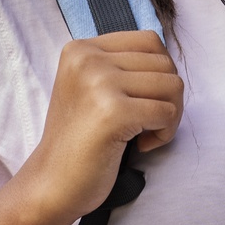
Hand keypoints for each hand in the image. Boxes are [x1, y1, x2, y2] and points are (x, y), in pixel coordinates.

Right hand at [19, 30, 182, 224]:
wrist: (51, 183)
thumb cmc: (78, 141)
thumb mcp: (90, 88)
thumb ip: (121, 67)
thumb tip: (168, 59)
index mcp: (81, 49)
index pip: (149, 41)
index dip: (159, 73)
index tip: (143, 100)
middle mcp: (88, 59)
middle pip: (164, 63)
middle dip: (168, 97)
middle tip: (148, 123)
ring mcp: (99, 84)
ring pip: (172, 86)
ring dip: (170, 116)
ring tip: (145, 134)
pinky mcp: (113, 112)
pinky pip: (167, 113)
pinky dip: (164, 134)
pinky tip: (142, 146)